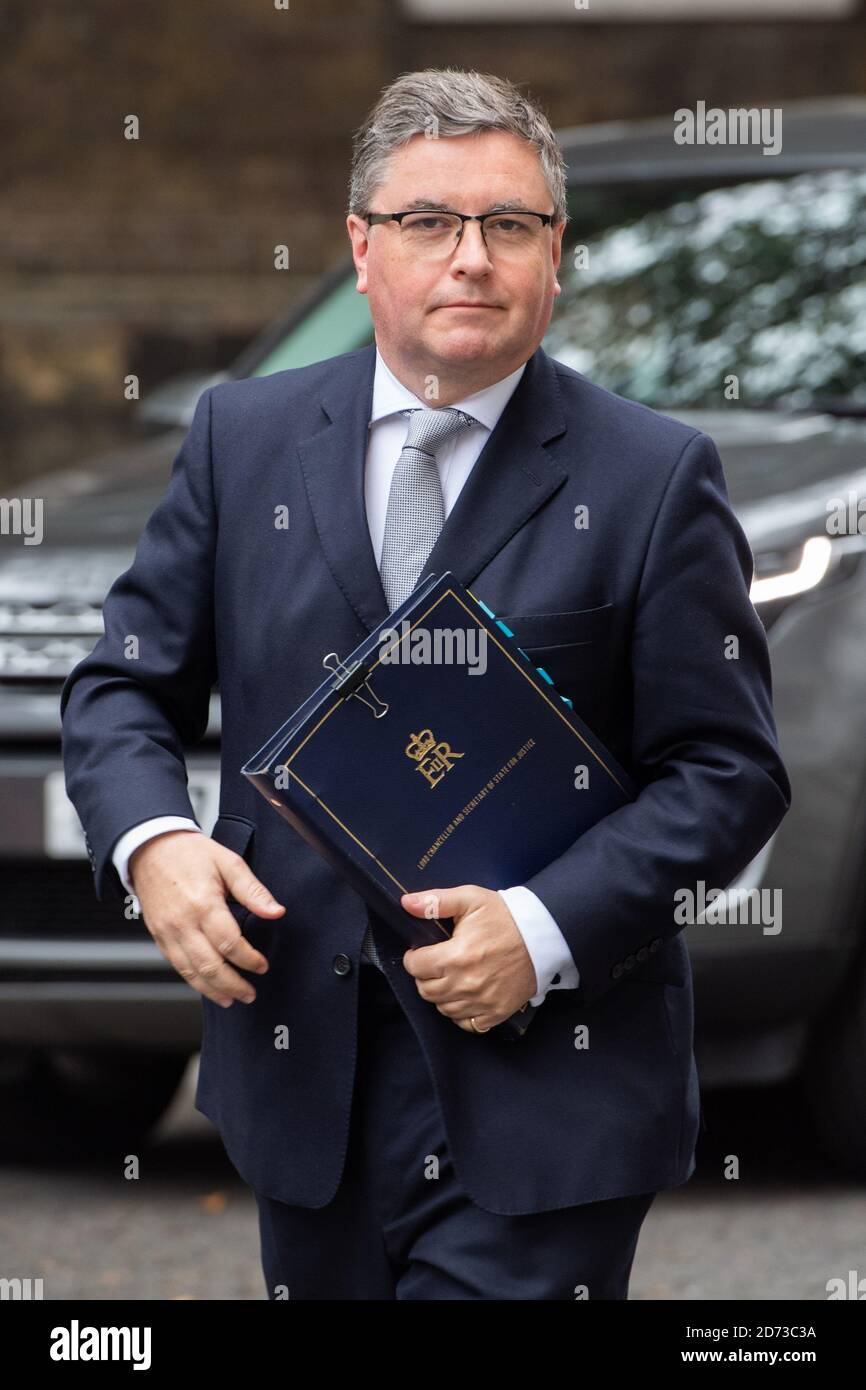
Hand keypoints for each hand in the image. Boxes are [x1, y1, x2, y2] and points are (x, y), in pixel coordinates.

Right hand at [129, 831, 284, 1007]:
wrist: (150, 849)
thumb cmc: (189, 854)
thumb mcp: (228, 862)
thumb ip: (253, 890)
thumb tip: (276, 911)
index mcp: (203, 904)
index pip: (230, 944)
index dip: (249, 960)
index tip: (262, 966)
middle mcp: (183, 923)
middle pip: (210, 965)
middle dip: (233, 985)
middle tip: (250, 994)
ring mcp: (168, 933)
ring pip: (191, 972)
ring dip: (213, 990)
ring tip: (232, 999)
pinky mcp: (159, 937)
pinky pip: (177, 966)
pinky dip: (194, 982)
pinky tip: (208, 988)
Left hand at [400, 885, 536, 1032]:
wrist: (542, 936)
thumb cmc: (505, 916)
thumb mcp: (470, 899)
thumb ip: (435, 901)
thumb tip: (407, 903)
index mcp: (456, 956)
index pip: (415, 967)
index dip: (413, 957)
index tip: (420, 952)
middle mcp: (466, 984)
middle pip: (425, 990)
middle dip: (424, 976)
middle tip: (435, 963)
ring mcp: (482, 1002)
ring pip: (443, 1008)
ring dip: (441, 994)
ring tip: (450, 977)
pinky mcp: (496, 1012)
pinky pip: (466, 1024)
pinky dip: (461, 1013)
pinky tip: (465, 996)